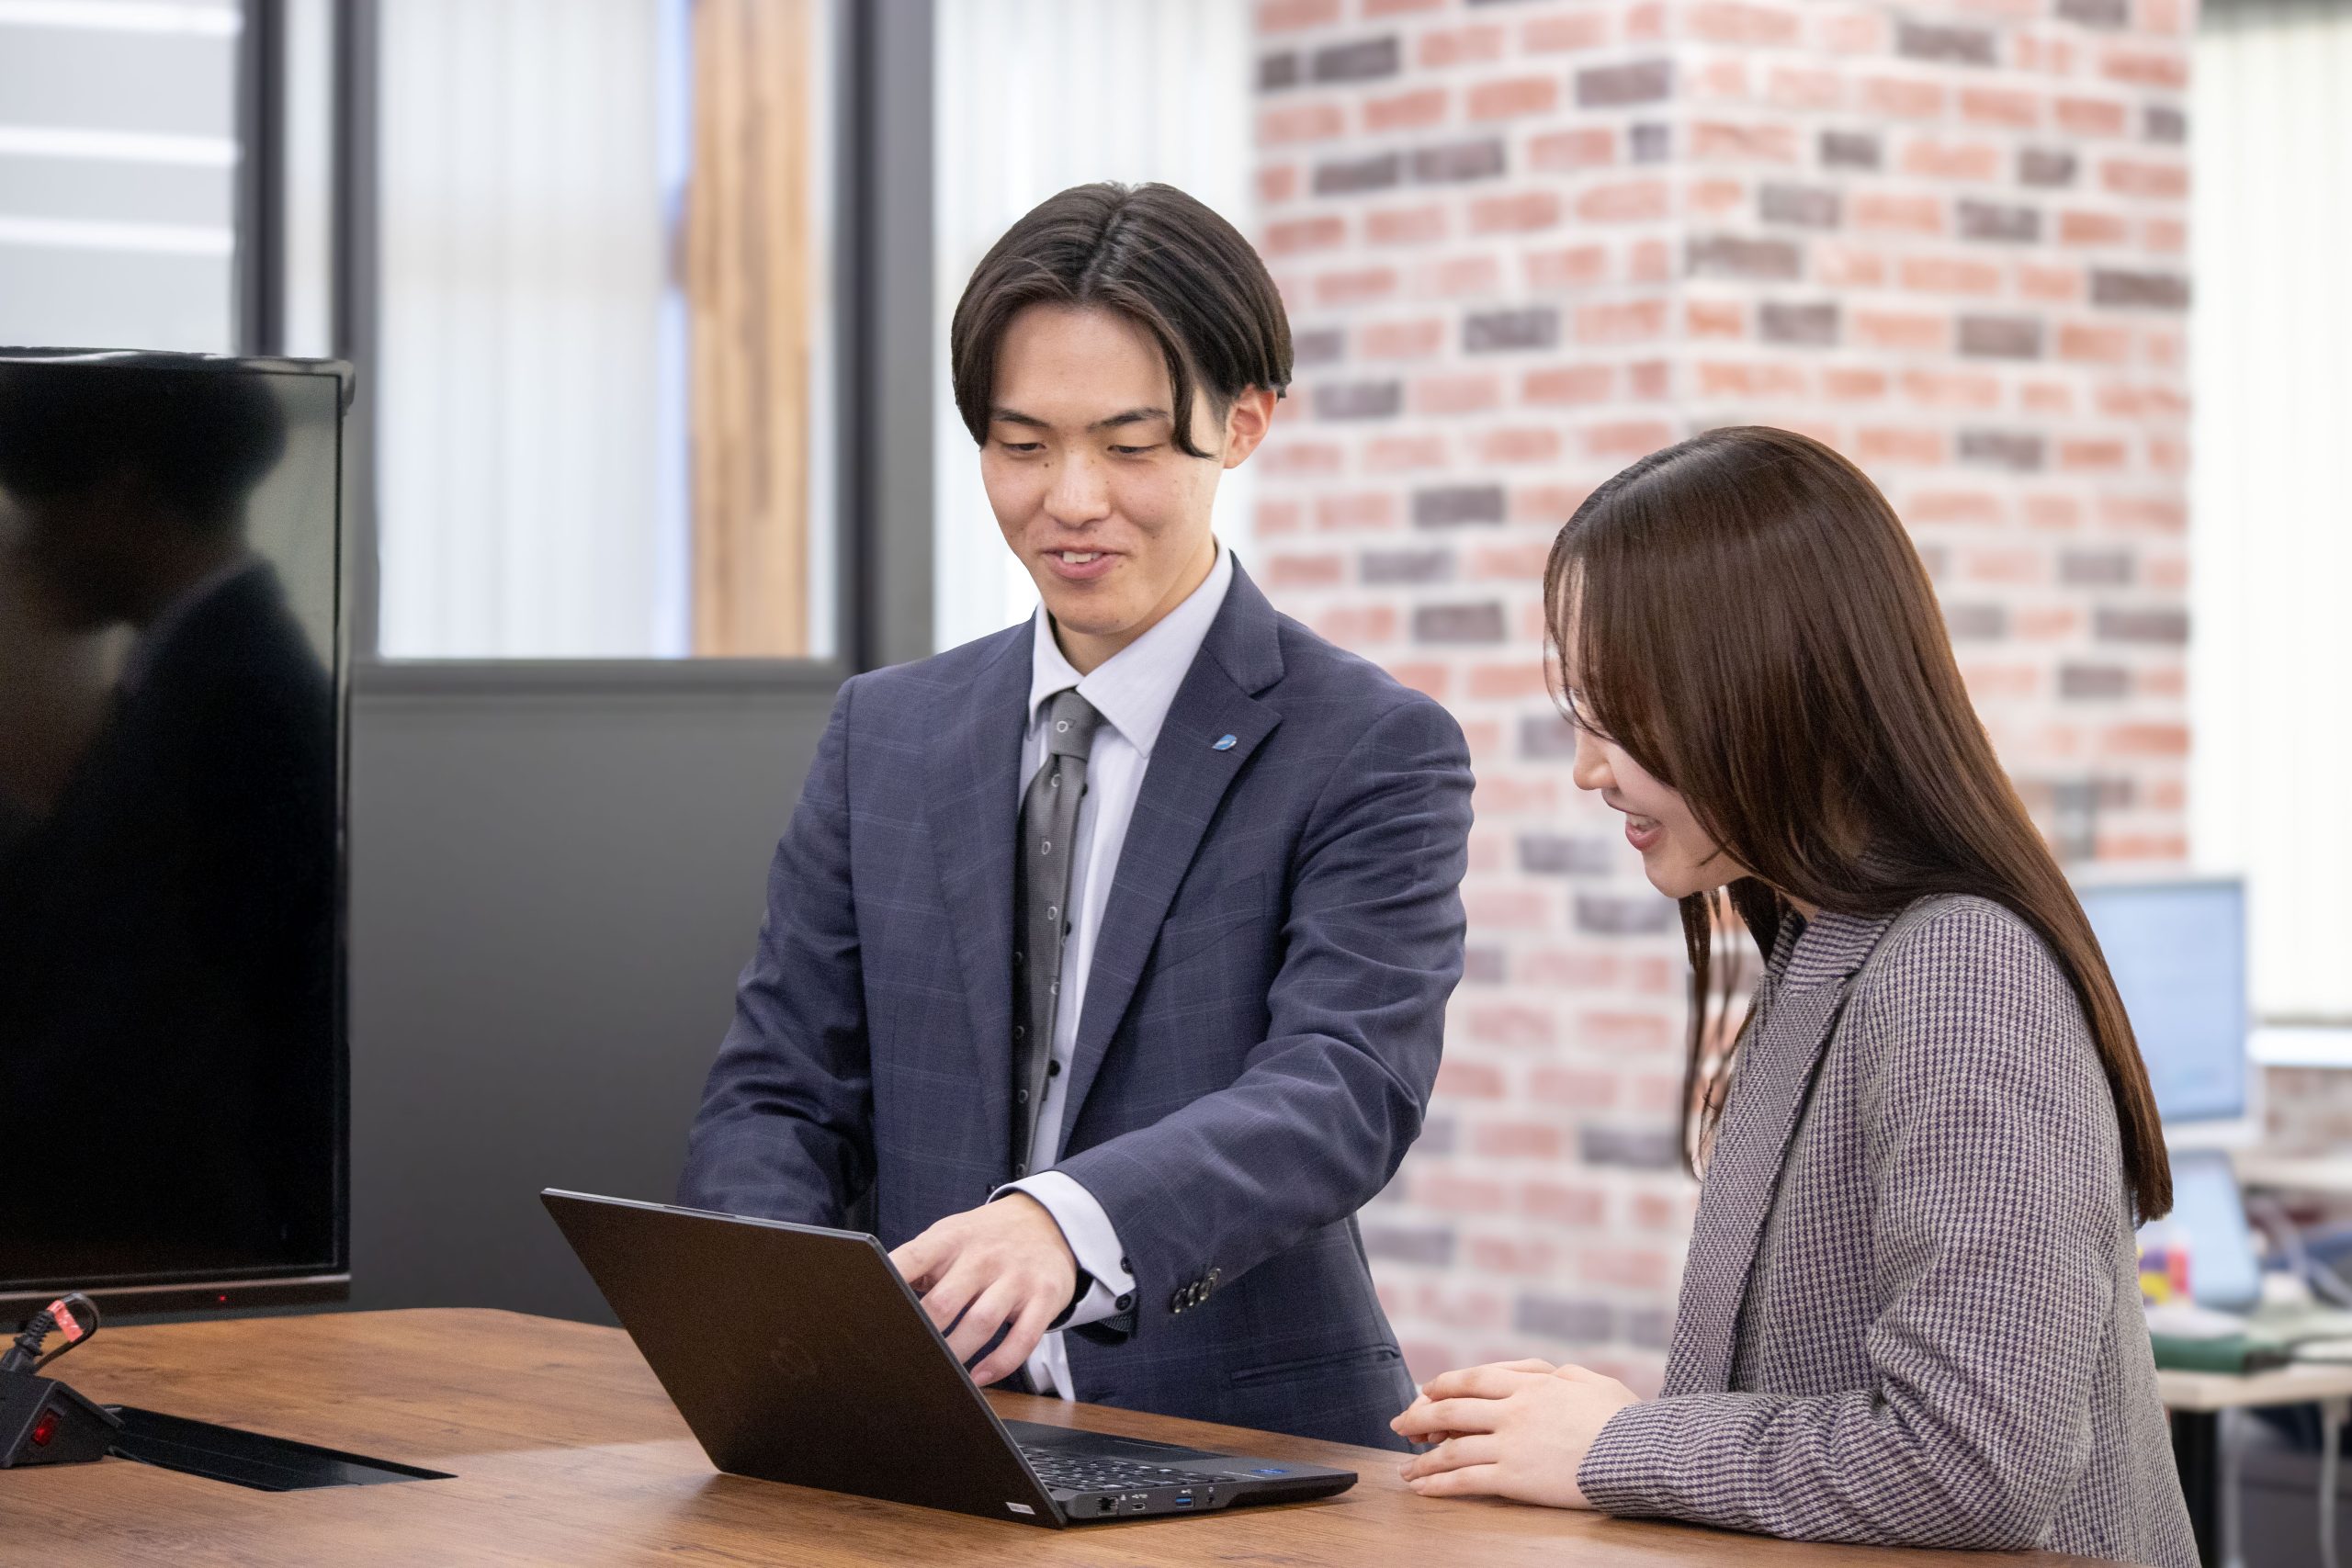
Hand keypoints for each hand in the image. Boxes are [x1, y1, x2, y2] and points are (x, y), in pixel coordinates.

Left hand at [889, 1193, 1076, 1386]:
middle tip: (905, 1358)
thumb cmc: (986, 1238)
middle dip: (922, 1335)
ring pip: (982, 1323)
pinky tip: (980, 1377)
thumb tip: (877, 1294)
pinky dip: (1000, 1364)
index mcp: (952, 1240)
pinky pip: (1023, 1339)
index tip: (872, 1313)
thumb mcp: (950, 1237)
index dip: (891, 1283)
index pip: (913, 1259)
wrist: (1047, 1222)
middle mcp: (984, 1257)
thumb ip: (917, 1262)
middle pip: (945, 1302)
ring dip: (957, 1354)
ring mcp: (1016, 1277)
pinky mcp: (1044, 1298)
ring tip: (941, 1373)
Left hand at [1391, 1361, 1640, 1508]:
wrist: (1639, 1453)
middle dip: (1419, 1417)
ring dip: (1423, 1459)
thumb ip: (1560, 1376)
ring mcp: (1511, 1443)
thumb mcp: (1591, 1382)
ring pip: (1452, 1447)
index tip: (1425, 1392)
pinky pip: (1466, 1480)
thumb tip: (1546, 1374)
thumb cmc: (1625, 1420)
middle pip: (1451, 1410)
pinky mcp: (1514, 1477)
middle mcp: (1513, 1409)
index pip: (1473, 1379)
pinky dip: (1439, 1485)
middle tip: (1398, 1425)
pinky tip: (1423, 1490)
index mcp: (1531, 1384)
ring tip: (1406, 1469)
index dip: (1443, 1385)